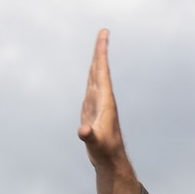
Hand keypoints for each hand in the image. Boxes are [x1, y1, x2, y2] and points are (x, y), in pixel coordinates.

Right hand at [78, 29, 127, 168]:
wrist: (111, 160)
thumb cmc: (104, 151)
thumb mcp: (96, 143)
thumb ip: (89, 136)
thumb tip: (83, 131)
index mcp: (105, 101)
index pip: (102, 72)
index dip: (102, 53)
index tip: (104, 35)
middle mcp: (103, 100)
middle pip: (100, 70)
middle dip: (100, 51)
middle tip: (103, 32)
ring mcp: (98, 105)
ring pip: (96, 78)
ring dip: (97, 61)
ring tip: (99, 47)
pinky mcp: (93, 111)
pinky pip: (92, 87)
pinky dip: (92, 76)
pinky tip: (93, 72)